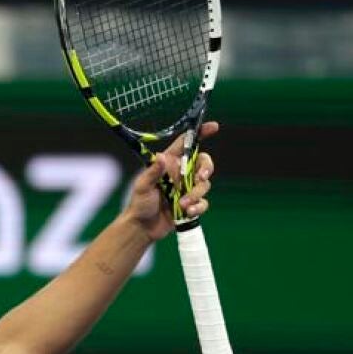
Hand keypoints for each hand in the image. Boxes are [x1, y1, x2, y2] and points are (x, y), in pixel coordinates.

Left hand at [123, 120, 217, 242]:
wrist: (143, 227)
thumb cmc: (139, 203)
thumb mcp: (142, 186)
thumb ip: (153, 172)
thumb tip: (161, 156)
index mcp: (169, 163)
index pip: (186, 143)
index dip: (200, 133)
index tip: (213, 127)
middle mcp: (181, 173)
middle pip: (203, 162)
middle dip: (206, 168)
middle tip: (200, 177)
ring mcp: (187, 188)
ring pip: (204, 184)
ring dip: (196, 194)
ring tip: (181, 205)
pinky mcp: (192, 203)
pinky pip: (203, 202)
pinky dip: (198, 207)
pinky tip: (187, 212)